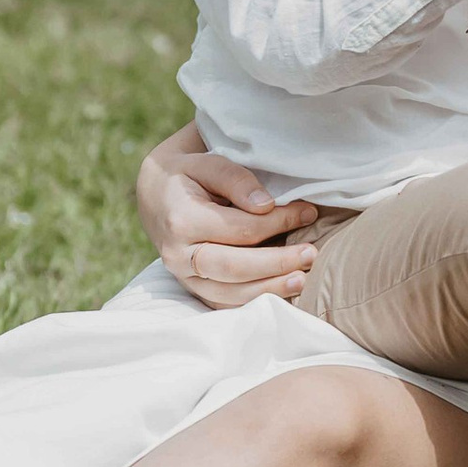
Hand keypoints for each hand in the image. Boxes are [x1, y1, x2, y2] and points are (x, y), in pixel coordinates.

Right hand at [136, 124, 318, 307]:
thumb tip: (266, 205)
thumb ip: (235, 179)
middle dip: (277, 263)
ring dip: (270, 289)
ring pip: (230, 293)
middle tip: (311, 255)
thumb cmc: (187, 175)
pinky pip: (224, 304)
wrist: (156, 196)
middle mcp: (178, 255)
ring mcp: (183, 277)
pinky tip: (281, 293)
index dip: (278, 222)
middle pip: (234, 267)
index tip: (308, 212)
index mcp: (181, 221)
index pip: (239, 228)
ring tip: (302, 280)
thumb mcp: (206, 163)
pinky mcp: (192, 288)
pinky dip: (253, 302)